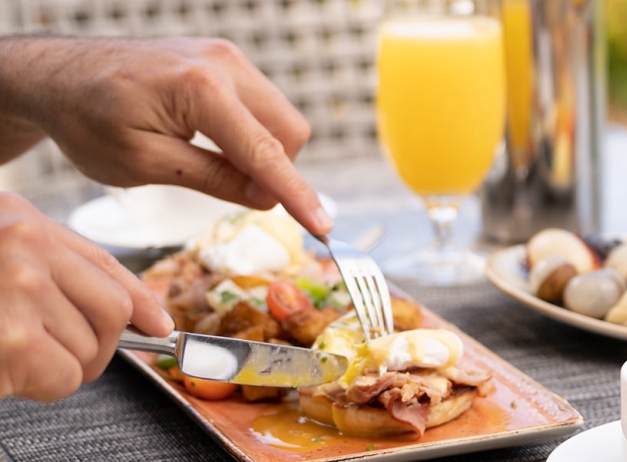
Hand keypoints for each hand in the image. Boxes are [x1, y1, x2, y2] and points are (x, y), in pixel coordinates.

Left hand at [0, 37, 331, 235]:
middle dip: (275, 169)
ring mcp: (227, 57)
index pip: (265, 152)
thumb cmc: (88, 120)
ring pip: (280, 119)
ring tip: (209, 162)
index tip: (323, 227)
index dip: (297, 195)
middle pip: (289, 132)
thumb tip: (266, 198)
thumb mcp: (142, 165)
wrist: (61, 76)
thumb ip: (210, 179)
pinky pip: (261, 104)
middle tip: (232, 190)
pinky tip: (210, 142)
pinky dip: (249, 132)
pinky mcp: (224, 60)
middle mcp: (224, 64)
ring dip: (262, 151)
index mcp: (201, 90)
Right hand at [0, 193, 173, 401]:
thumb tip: (147, 315)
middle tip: (55, 353)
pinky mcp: (11, 339)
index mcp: (19, 221)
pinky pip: (64, 376)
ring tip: (13, 352)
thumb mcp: (3, 253)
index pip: (106, 265)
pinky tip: (7, 368)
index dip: (140, 302)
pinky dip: (41, 385)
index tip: (157, 327)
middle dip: (97, 344)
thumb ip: (67, 271)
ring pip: (89, 348)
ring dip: (58, 366)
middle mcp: (20, 247)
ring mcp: (14, 290)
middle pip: (111, 311)